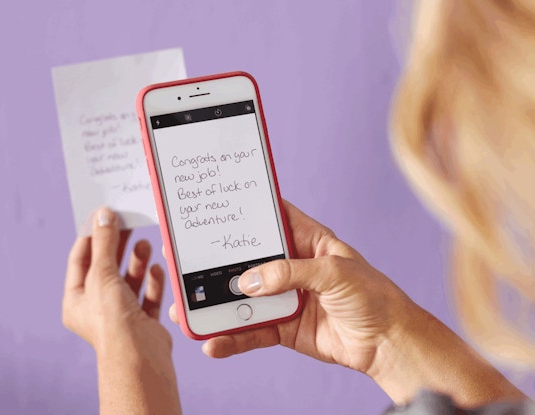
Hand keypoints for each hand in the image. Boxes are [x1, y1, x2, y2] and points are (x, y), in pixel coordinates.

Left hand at [63, 207, 168, 351]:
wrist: (139, 356)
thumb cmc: (112, 320)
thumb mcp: (102, 273)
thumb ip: (104, 243)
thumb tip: (103, 215)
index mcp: (77, 300)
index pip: (80, 260)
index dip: (91, 237)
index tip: (102, 216)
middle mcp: (97, 308)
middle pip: (107, 268)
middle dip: (118, 246)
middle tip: (128, 223)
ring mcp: (121, 315)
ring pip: (129, 281)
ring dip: (137, 261)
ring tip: (145, 244)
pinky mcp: (143, 321)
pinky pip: (148, 295)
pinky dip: (152, 281)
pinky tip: (156, 268)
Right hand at [171, 200, 407, 373]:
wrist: (387, 344)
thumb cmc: (373, 296)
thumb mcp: (335, 273)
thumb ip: (291, 273)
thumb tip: (249, 282)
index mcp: (308, 241)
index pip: (272, 218)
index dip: (246, 211)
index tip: (215, 206)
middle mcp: (292, 266)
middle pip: (247, 260)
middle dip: (217, 260)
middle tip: (184, 258)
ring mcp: (285, 297)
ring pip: (243, 297)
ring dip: (217, 303)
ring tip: (187, 308)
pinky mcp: (282, 327)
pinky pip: (251, 331)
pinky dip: (232, 337)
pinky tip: (214, 342)